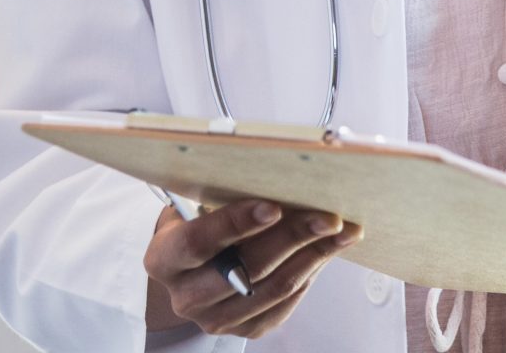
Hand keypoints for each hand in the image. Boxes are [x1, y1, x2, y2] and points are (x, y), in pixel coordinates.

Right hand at [141, 199, 362, 337]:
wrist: (189, 268)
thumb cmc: (196, 225)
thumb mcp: (194, 205)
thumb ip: (222, 197)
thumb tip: (278, 177)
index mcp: (164, 259)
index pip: (200, 241)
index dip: (237, 223)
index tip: (274, 206)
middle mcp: (186, 296)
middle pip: (248, 267)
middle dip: (293, 237)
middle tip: (327, 216)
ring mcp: (215, 319)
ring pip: (275, 287)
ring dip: (314, 255)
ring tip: (341, 231)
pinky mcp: (245, 329)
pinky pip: (286, 302)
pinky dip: (311, 272)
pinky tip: (326, 250)